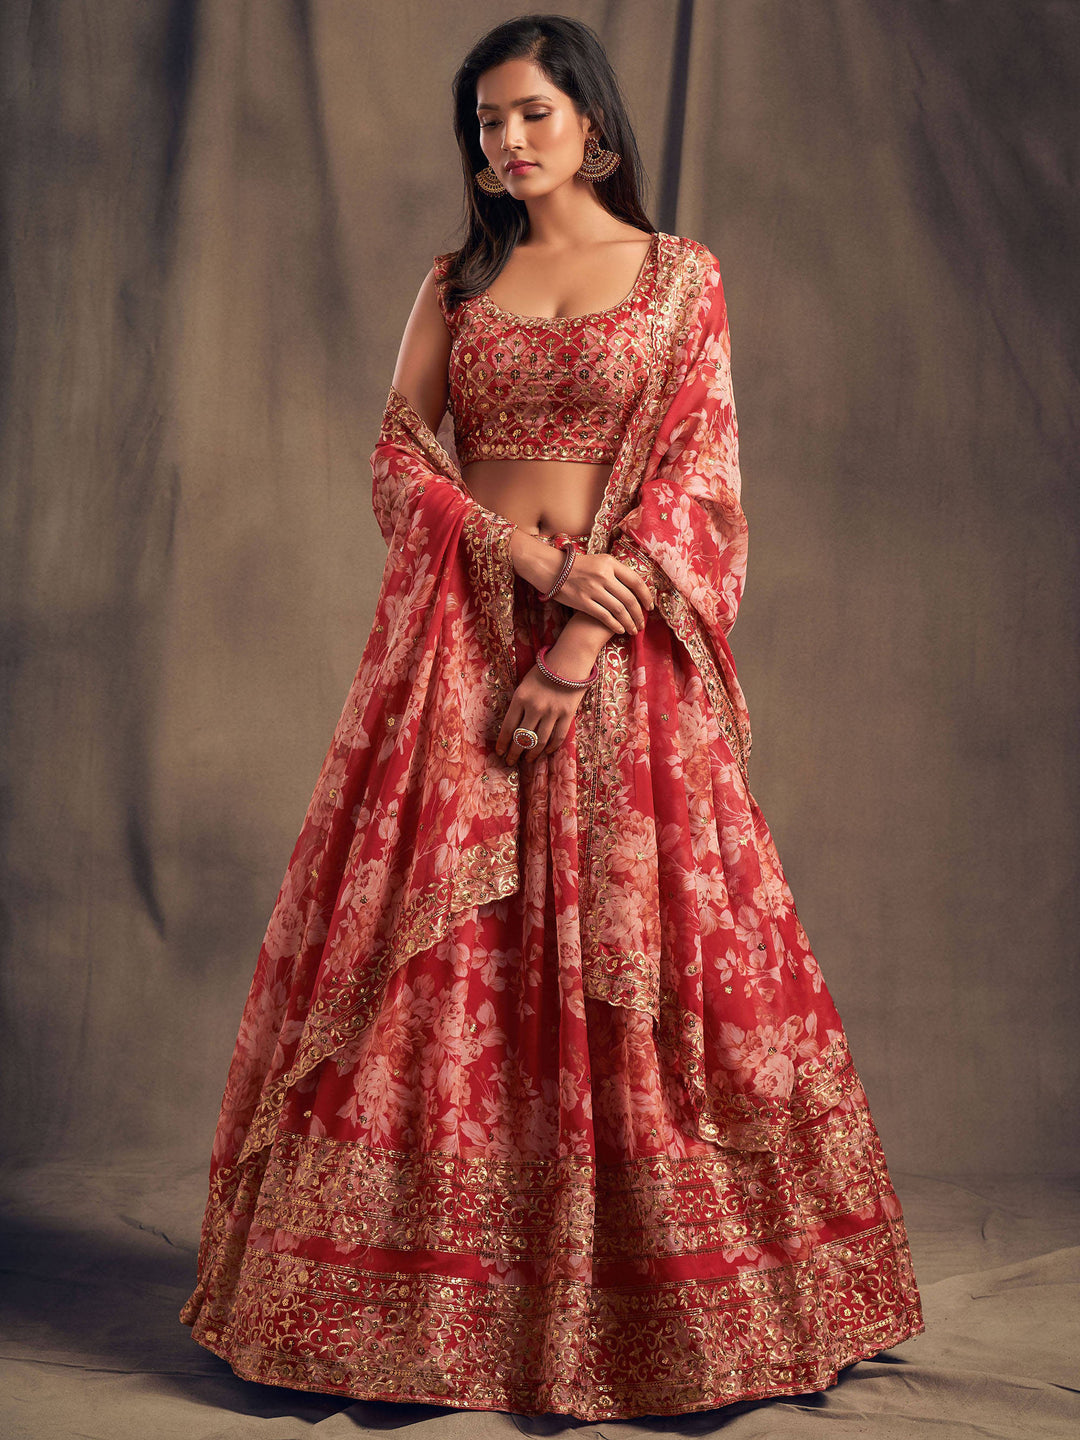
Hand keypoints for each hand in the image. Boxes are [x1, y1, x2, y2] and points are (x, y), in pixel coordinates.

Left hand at [496, 663, 592, 763]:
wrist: (569, 661)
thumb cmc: (543, 672)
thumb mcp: (524, 685)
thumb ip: (519, 705)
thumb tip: (513, 730)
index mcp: (520, 698)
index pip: (508, 727)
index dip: (503, 743)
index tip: (500, 752)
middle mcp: (535, 707)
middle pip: (522, 737)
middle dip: (515, 753)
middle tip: (511, 762)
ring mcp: (552, 712)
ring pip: (539, 741)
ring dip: (532, 753)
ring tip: (528, 759)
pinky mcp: (567, 714)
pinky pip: (558, 736)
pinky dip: (551, 747)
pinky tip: (546, 752)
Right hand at [510, 531, 654, 635]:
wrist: (552, 569)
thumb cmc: (578, 566)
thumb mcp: (599, 561)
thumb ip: (616, 572)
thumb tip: (636, 587)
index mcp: (610, 563)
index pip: (636, 581)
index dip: (646, 596)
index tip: (649, 606)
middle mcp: (603, 575)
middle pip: (629, 599)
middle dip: (639, 615)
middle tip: (642, 624)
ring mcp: (593, 589)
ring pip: (619, 610)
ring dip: (629, 622)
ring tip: (634, 630)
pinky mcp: (583, 601)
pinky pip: (604, 616)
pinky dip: (615, 625)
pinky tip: (620, 629)